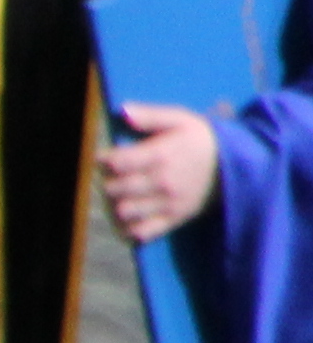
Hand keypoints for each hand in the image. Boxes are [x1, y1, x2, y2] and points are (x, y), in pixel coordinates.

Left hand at [104, 103, 221, 243]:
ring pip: (125, 210)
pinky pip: (143, 232)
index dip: (104, 160)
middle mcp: (162, 182)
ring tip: (121, 194)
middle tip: (112, 177)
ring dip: (116, 203)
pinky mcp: (175, 219)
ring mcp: (168, 203)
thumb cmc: (203, 139)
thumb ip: (151, 116)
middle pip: (116, 188)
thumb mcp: (181, 119)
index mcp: (160, 155)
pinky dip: (129, 227)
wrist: (238, 164)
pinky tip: (130, 216)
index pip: (117, 162)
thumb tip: (123, 110)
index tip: (104, 158)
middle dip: (107, 181)